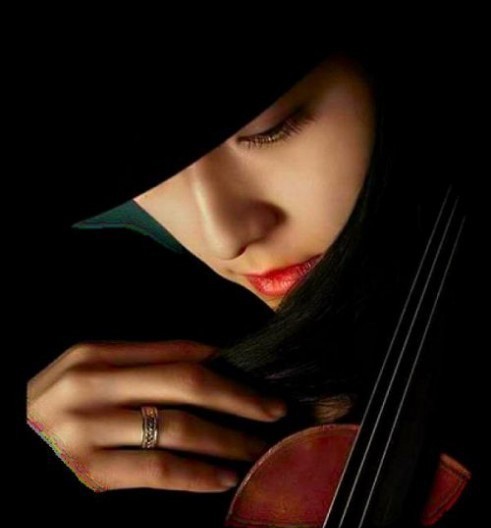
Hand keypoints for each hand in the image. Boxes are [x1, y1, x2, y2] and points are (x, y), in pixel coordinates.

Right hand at [27, 340, 287, 492]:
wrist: (11, 439)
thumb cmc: (58, 405)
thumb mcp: (91, 373)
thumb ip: (141, 366)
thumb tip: (209, 364)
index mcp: (97, 354)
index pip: (178, 353)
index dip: (225, 366)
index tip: (256, 378)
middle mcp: (93, 385)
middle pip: (187, 383)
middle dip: (240, 397)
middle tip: (275, 409)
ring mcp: (88, 429)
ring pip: (180, 427)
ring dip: (229, 438)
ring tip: (258, 446)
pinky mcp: (88, 472)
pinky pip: (159, 470)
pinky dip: (199, 473)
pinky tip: (225, 476)